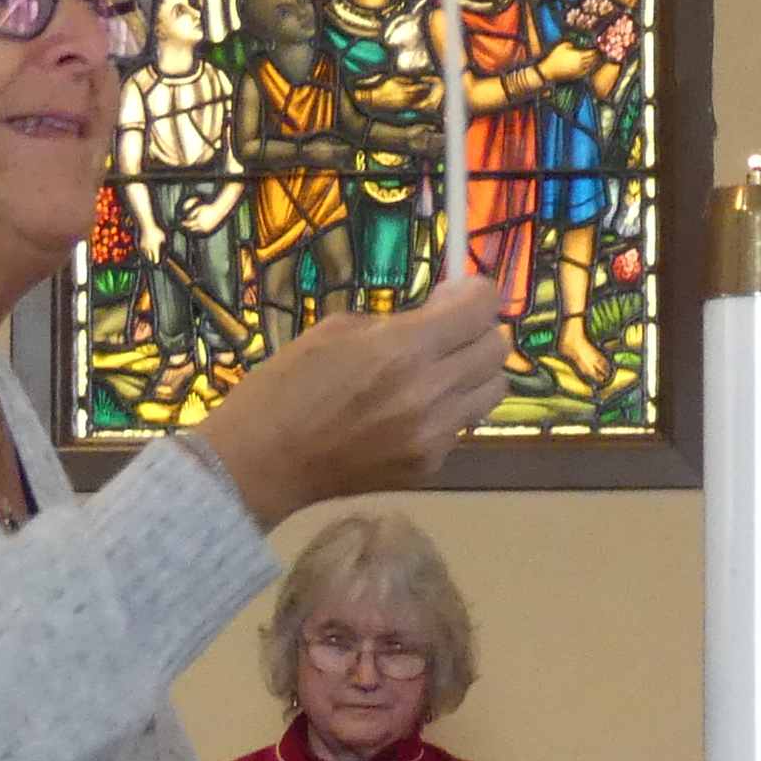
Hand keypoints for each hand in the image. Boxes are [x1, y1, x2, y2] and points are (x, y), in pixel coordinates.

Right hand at [192, 272, 514, 521]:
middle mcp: (432, 393)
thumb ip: (396, 322)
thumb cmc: (285, 386)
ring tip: (437, 370)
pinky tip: (411, 409)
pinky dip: (449, 409)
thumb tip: (437, 316)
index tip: (456, 294)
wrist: (262, 462)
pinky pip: (462, 425)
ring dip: (473, 371)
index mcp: (404, 350)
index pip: (481, 309)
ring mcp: (436, 435)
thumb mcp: (336, 331)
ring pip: (492, 391)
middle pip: (498, 349)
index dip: (477, 293)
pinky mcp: (431, 466)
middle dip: (479, 330)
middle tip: (447, 330)